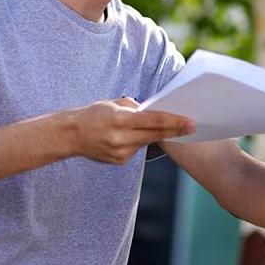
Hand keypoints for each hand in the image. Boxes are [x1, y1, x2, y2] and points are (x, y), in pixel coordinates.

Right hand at [65, 97, 194, 164]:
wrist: (70, 135)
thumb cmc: (93, 115)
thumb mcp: (113, 103)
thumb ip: (136, 108)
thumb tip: (155, 112)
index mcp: (119, 119)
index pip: (153, 121)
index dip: (173, 122)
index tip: (190, 122)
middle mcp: (120, 138)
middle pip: (155, 134)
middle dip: (175, 131)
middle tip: (193, 127)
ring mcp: (119, 152)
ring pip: (146, 142)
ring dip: (155, 135)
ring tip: (164, 127)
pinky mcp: (119, 161)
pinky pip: (137, 150)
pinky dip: (139, 142)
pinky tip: (132, 136)